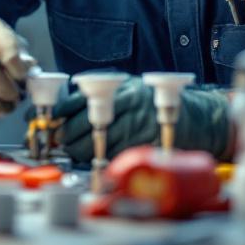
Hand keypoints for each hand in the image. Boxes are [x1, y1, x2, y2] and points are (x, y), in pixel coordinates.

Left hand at [52, 76, 231, 162]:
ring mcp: (136, 122)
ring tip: (76, 150)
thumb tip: (68, 111)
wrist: (198, 117)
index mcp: (119, 86)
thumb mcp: (130, 90)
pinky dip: (101, 157)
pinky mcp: (144, 140)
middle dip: (67, 136)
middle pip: (83, 123)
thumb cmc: (158, 104)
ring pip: (96, 141)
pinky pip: (114, 152)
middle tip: (61, 141)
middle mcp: (127, 102)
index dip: (58, 112)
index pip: (77, 99)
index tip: (47, 121)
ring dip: (81, 150)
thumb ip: (104, 95)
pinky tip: (96, 156)